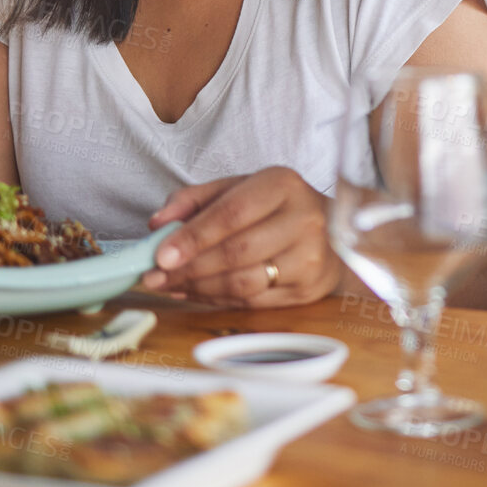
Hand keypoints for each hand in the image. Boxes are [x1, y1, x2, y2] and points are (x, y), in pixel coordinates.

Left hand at [142, 167, 340, 307]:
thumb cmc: (276, 206)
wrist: (332, 230)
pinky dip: (218, 299)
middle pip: (237, 252)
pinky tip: (196, 293)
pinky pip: (254, 301)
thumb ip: (194, 199)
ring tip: (171, 286)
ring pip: (244, 282)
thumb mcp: (238, 188)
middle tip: (155, 277)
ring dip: (200, 288)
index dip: (194, 236)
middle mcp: (304, 220)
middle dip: (190, 268)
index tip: (161, 255)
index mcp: (283, 186)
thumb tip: (158, 224)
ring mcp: (310, 258)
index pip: (232, 213)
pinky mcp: (309, 289)